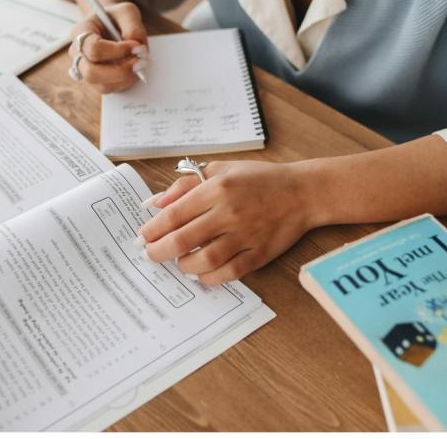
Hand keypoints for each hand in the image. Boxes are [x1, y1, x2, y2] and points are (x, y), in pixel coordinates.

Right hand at [68, 1, 148, 92]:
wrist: (112, 26)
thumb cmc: (116, 18)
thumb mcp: (127, 12)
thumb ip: (133, 27)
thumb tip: (138, 49)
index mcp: (80, 32)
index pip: (94, 48)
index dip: (117, 51)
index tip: (137, 47)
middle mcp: (78, 54)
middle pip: (91, 73)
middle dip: (120, 71)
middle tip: (141, 63)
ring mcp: (85, 71)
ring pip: (101, 86)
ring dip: (125, 78)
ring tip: (140, 65)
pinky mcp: (96, 82)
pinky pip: (109, 90)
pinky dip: (125, 83)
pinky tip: (135, 71)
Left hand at [137, 160, 314, 284]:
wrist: (303, 192)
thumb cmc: (260, 179)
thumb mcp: (222, 169)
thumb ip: (187, 184)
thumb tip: (158, 203)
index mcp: (217, 188)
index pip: (174, 214)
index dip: (153, 229)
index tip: (143, 237)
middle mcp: (229, 212)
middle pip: (184, 239)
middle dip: (160, 251)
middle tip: (151, 255)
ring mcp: (246, 235)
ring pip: (205, 260)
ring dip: (185, 266)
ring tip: (179, 263)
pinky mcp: (260, 253)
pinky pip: (229, 272)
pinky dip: (210, 277)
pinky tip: (202, 273)